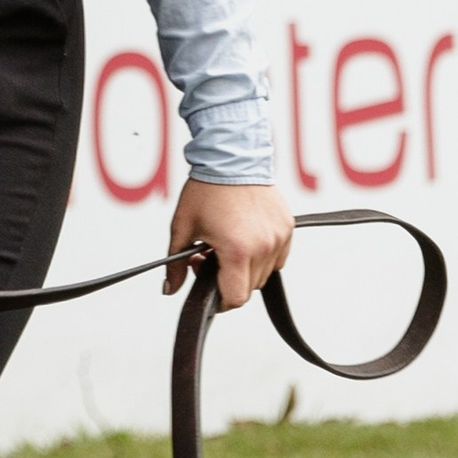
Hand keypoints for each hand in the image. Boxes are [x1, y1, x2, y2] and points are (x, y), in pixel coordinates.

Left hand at [164, 178, 294, 311]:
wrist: (231, 157)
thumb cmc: (206, 189)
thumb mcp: (182, 227)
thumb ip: (175, 265)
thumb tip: (170, 289)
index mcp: (237, 250)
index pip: (235, 298)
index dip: (220, 300)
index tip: (209, 287)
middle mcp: (263, 247)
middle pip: (249, 288)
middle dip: (228, 279)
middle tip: (209, 256)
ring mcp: (278, 238)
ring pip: (264, 274)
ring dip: (246, 268)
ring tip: (226, 244)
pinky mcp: (288, 229)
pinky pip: (277, 257)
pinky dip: (262, 255)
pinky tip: (244, 237)